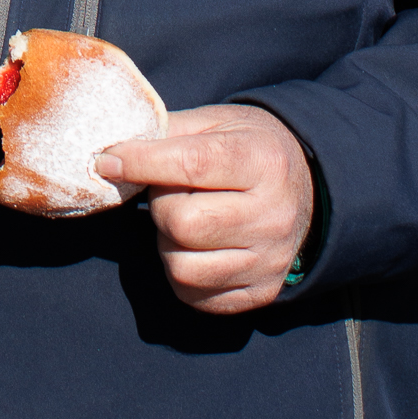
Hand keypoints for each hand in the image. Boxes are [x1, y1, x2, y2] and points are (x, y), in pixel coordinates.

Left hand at [96, 105, 314, 315]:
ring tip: (185, 220)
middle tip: (172, 192)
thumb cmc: (248, 150)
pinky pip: (193, 294)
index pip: (190, 164)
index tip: (108, 161)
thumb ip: (166, 131)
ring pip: (181, 266)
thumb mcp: (216, 124)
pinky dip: (180, 272)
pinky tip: (196, 247)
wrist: (309, 192)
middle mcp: (274, 215)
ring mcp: (270, 260)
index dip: (139, 162)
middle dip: (161, 205)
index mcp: (265, 162)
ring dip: (167, 242)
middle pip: (181, 223)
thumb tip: (110, 154)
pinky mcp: (261, 292)